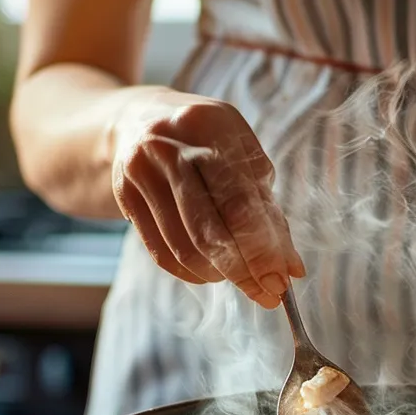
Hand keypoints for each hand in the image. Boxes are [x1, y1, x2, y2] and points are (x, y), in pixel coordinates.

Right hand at [112, 89, 305, 308]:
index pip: (240, 203)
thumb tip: (291, 267)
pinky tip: (210, 273)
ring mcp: (141, 170)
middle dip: (243, 270)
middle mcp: (169, 146)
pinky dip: (191, 273)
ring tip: (240, 279)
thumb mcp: (243, 157)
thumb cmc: (207, 144)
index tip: (282, 281)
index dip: (262, 249)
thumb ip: (268, 209)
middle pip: (208, 229)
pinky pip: (160, 252)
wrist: (137, 120)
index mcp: (210, 126)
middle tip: (267, 294)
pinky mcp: (124, 194)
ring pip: (184, 246)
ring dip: (218, 274)